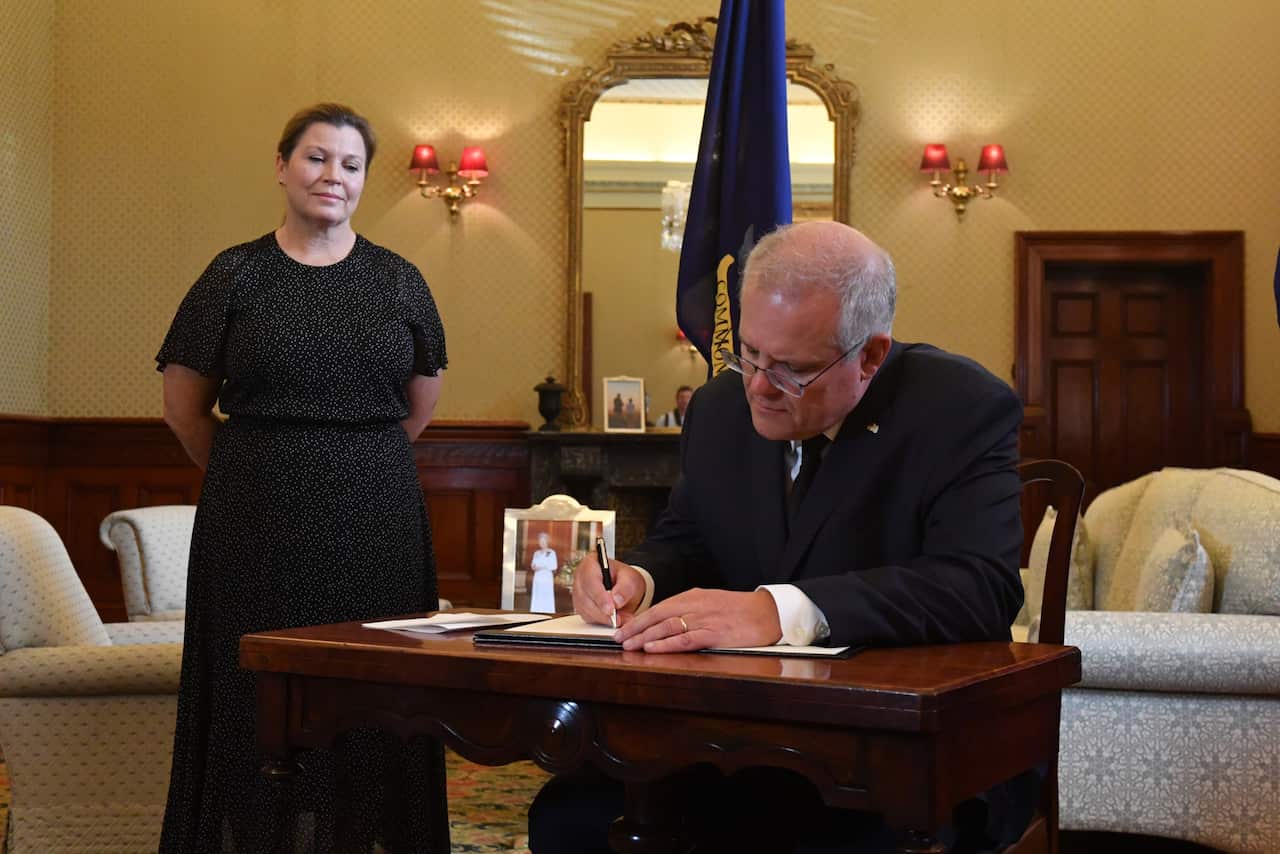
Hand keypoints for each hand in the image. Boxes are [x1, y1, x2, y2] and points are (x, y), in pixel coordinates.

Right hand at [572, 554, 645, 626]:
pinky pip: (587, 618)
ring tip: (620, 620)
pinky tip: (613, 621)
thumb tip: (616, 601)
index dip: (599, 596)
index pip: (590, 580)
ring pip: (585, 610)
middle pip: (584, 598)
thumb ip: (625, 588)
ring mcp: (578, 593)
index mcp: (590, 564)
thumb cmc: (624, 578)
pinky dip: (600, 622)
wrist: (624, 588)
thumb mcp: (630, 578)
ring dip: (602, 619)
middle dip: (601, 612)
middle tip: (617, 619)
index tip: (611, 609)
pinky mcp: (580, 607)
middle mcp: (580, 578)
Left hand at [615, 588, 781, 652]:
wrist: (768, 612)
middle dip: (635, 627)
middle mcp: (695, 605)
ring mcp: (704, 619)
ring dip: (645, 636)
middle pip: (658, 616)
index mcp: (693, 597)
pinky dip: (667, 644)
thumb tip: (666, 623)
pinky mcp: (715, 633)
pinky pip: (685, 639)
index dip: (638, 619)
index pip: (658, 607)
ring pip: (667, 627)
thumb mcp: (710, 603)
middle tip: (617, 638)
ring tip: (629, 645)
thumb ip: (689, 611)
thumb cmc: (739, 610)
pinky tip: (653, 649)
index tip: (622, 628)